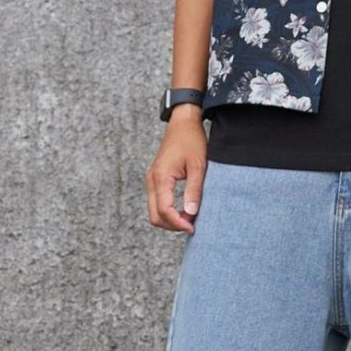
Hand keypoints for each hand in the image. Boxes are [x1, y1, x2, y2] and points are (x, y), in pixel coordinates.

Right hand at [146, 106, 206, 233]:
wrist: (183, 122)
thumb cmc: (191, 140)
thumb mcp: (198, 166)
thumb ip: (194, 190)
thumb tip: (191, 213)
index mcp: (160, 178)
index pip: (164, 210)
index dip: (177, 223)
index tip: (193, 228)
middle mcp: (151, 180)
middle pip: (155, 216)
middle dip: (172, 225)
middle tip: (191, 226)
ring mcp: (151, 180)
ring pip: (154, 211)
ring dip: (170, 219)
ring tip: (189, 218)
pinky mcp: (155, 179)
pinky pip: (157, 202)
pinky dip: (168, 211)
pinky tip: (183, 210)